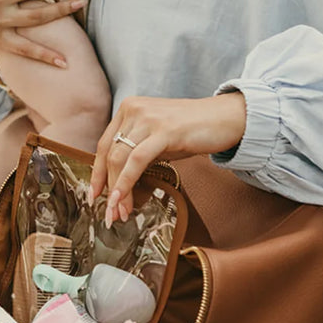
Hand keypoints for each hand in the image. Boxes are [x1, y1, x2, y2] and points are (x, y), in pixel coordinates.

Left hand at [90, 93, 246, 225]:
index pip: (105, 145)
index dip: (98, 173)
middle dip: (106, 186)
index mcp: (129, 109)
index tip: (96, 195)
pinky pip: (136, 160)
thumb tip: (120, 183)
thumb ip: (138, 152)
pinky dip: (126, 182)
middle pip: (109, 153)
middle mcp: (133, 109)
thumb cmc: (193, 131)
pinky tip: (122, 199)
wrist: (227, 118)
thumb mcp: (158, 139)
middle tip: (109, 213)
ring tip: (119, 213)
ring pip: (120, 158)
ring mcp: (147, 118)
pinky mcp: (163, 130)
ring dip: (117, 190)